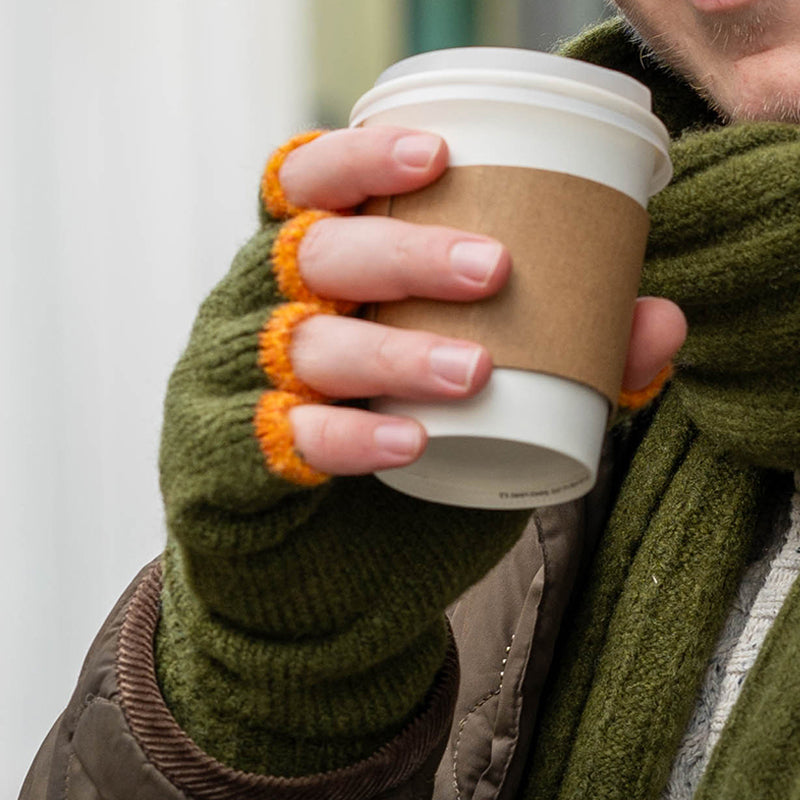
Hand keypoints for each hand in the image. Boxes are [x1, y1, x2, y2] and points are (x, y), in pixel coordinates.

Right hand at [276, 127, 686, 475]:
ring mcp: (246, 380)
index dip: (357, 159)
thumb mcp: (475, 384)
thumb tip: (663, 322)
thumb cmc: (399, 434)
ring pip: (304, 343)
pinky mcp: (240, 452)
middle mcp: (267, 308)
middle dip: (402, 254)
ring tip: (471, 370)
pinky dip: (350, 436)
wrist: (329, 550)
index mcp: (314, 267)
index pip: (307, 185)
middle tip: (494, 269)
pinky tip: (409, 440)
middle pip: (312, 253)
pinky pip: (289, 436)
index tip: (438, 156)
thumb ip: (566, 353)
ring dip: (390, 351)